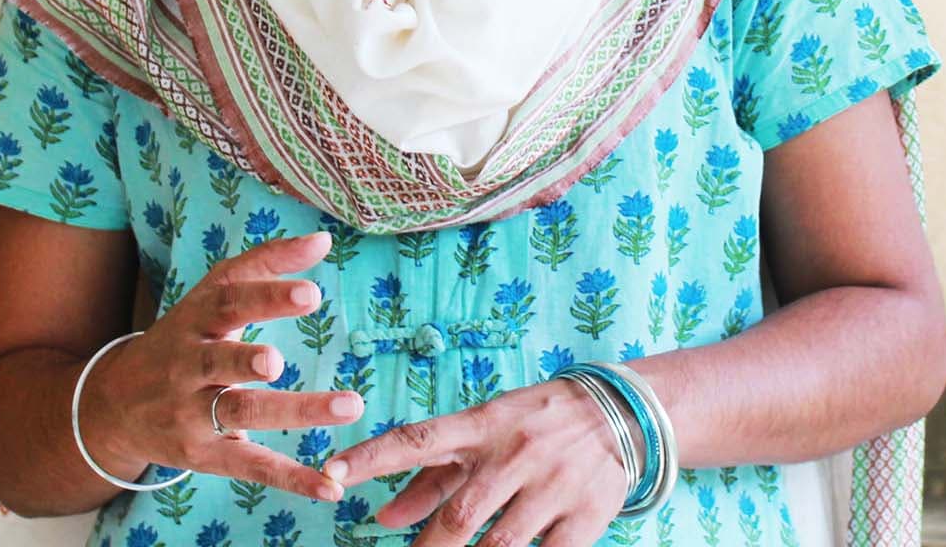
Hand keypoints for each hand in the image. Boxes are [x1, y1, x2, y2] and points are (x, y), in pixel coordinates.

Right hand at [82, 229, 361, 502]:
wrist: (113, 405)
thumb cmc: (183, 339)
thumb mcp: (211, 295)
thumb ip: (265, 263)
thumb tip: (323, 239)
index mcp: (195, 322)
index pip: (228, 303)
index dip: (267, 297)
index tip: (310, 293)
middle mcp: (190, 367)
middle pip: (220, 361)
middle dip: (247, 361)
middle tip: (277, 361)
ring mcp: (193, 414)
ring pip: (242, 413)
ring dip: (294, 411)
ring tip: (347, 406)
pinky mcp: (204, 455)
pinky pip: (251, 465)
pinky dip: (292, 478)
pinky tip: (330, 487)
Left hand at [319, 377, 630, 546]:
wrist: (614, 411)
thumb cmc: (531, 424)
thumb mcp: (481, 433)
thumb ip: (430, 478)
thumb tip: (381, 518)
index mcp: (481, 425)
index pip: (416, 439)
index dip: (371, 457)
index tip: (331, 473)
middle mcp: (513, 451)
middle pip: (460, 516)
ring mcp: (552, 484)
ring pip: (501, 545)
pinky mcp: (587, 514)